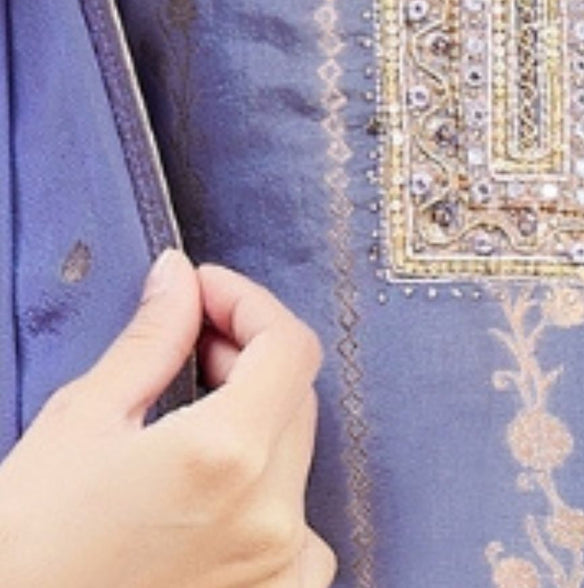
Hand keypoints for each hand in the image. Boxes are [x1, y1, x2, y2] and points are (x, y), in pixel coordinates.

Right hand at [0, 248, 337, 586]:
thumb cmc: (28, 544)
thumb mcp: (84, 419)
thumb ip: (153, 338)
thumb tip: (180, 277)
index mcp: (227, 454)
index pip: (290, 345)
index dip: (248, 303)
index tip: (206, 293)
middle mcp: (268, 515)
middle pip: (296, 398)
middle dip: (248, 357)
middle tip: (190, 350)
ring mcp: (276, 568)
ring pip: (297, 459)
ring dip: (259, 425)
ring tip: (193, 425)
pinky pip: (302, 535)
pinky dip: (271, 501)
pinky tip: (220, 497)